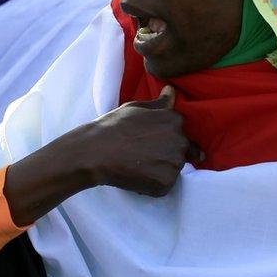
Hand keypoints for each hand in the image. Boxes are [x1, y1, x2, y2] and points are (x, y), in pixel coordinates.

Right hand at [5, 87, 198, 225]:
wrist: (95, 153)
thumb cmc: (112, 127)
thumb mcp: (135, 108)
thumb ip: (159, 103)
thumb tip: (172, 90)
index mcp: (174, 119)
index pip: (178, 130)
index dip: (162, 136)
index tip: (146, 139)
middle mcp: (180, 140)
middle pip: (180, 149)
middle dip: (165, 153)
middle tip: (141, 153)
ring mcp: (174, 163)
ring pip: (173, 168)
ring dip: (160, 169)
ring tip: (137, 165)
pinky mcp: (166, 182)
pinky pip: (165, 185)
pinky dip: (153, 185)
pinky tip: (136, 176)